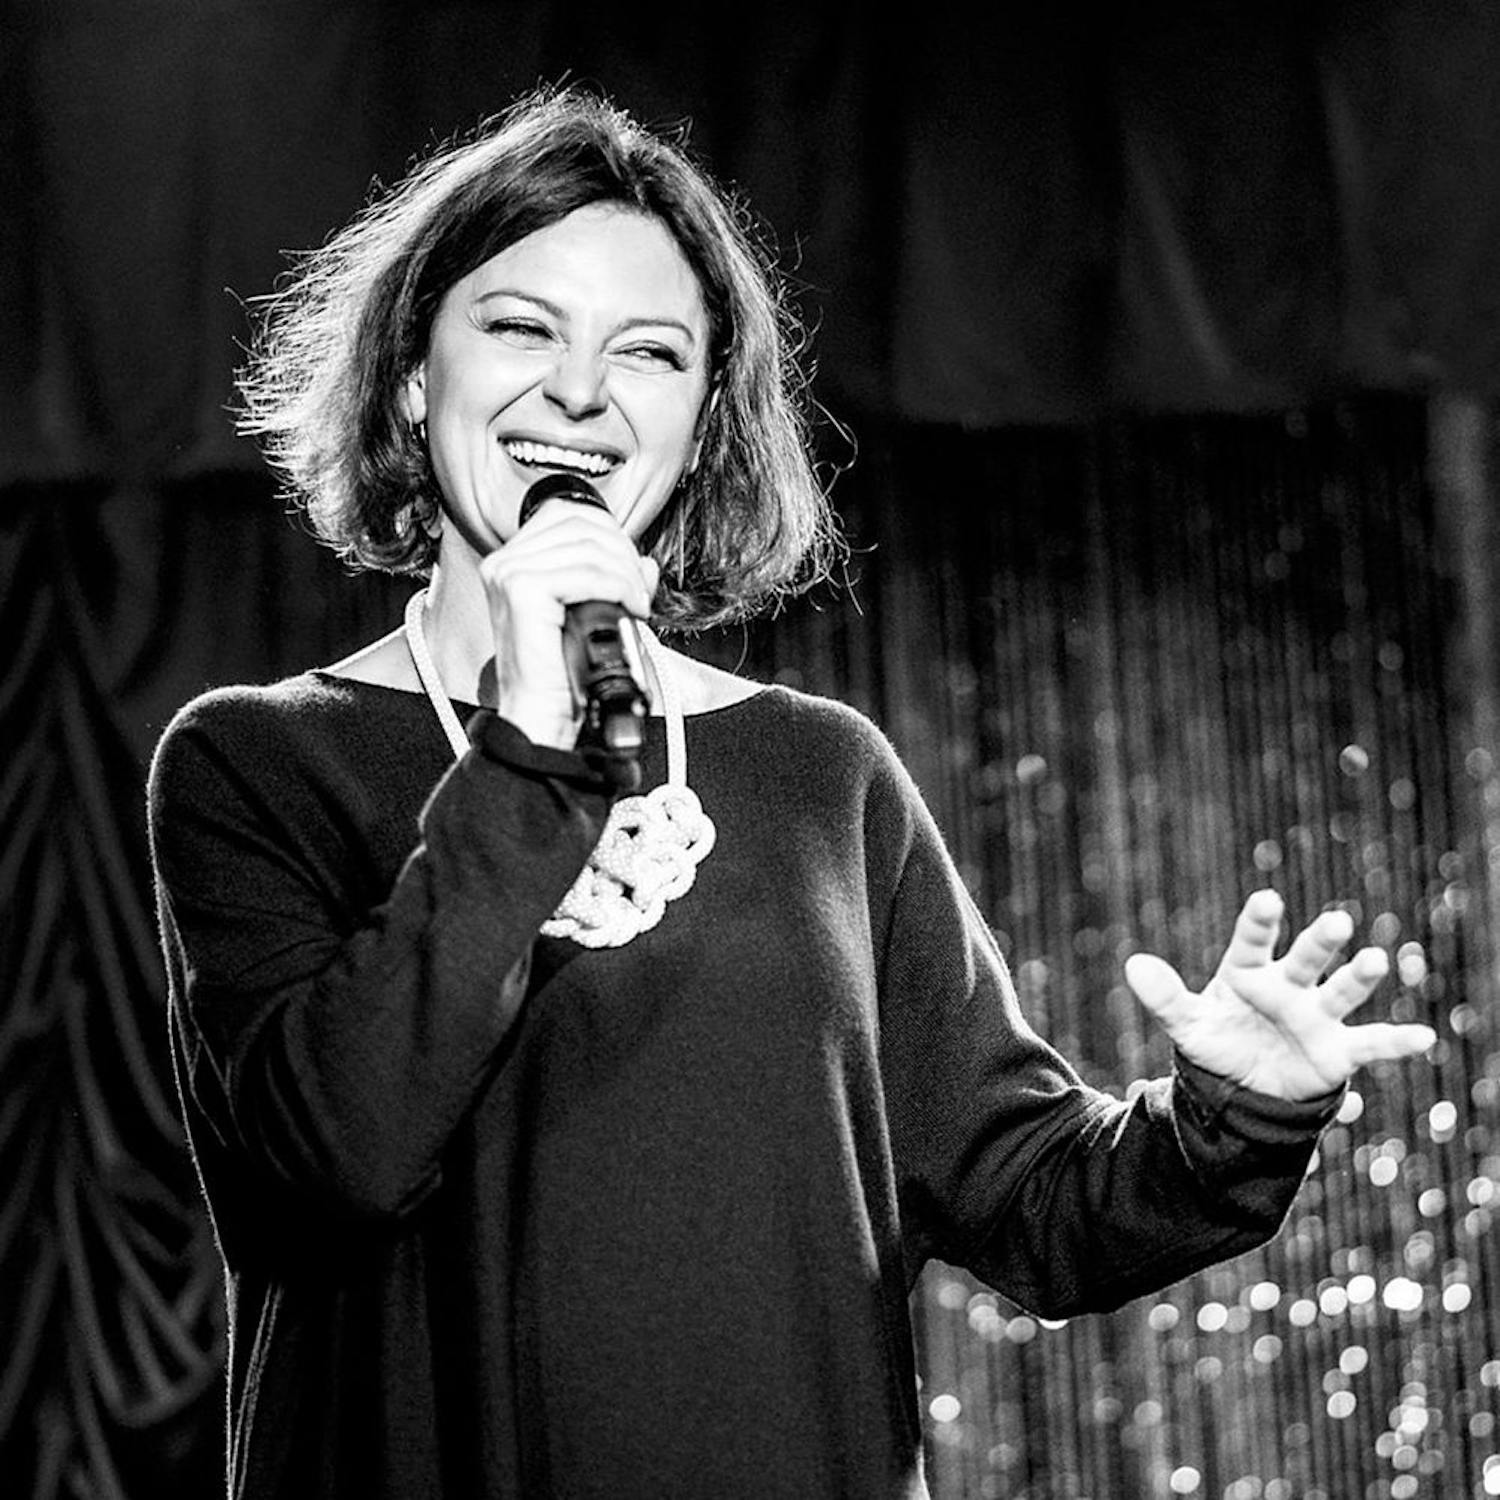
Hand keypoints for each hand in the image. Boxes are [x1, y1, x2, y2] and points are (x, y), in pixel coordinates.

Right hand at [479, 502, 658, 748]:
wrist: (541, 716)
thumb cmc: (561, 676)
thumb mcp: (593, 615)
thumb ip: (617, 581)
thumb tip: (644, 563)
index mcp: (513, 561)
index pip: (569, 514)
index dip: (611, 535)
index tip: (631, 571)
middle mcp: (504, 561)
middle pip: (581, 524)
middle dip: (623, 554)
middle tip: (639, 590)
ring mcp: (508, 573)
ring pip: (589, 547)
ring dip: (626, 575)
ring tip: (635, 604)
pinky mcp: (521, 590)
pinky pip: (587, 573)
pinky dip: (619, 589)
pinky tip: (628, 610)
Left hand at [1123, 888, 1435, 1100]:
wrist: (1243, 1087)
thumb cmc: (1218, 1041)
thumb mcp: (1186, 1024)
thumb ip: (1164, 997)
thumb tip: (1133, 965)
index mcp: (1248, 970)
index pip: (1253, 939)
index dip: (1259, 921)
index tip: (1267, 900)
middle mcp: (1288, 985)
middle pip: (1306, 958)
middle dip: (1320, 941)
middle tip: (1336, 920)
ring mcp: (1316, 1014)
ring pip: (1341, 990)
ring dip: (1360, 976)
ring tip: (1376, 958)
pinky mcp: (1338, 1049)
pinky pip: (1371, 1043)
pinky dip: (1397, 1041)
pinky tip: (1424, 1036)